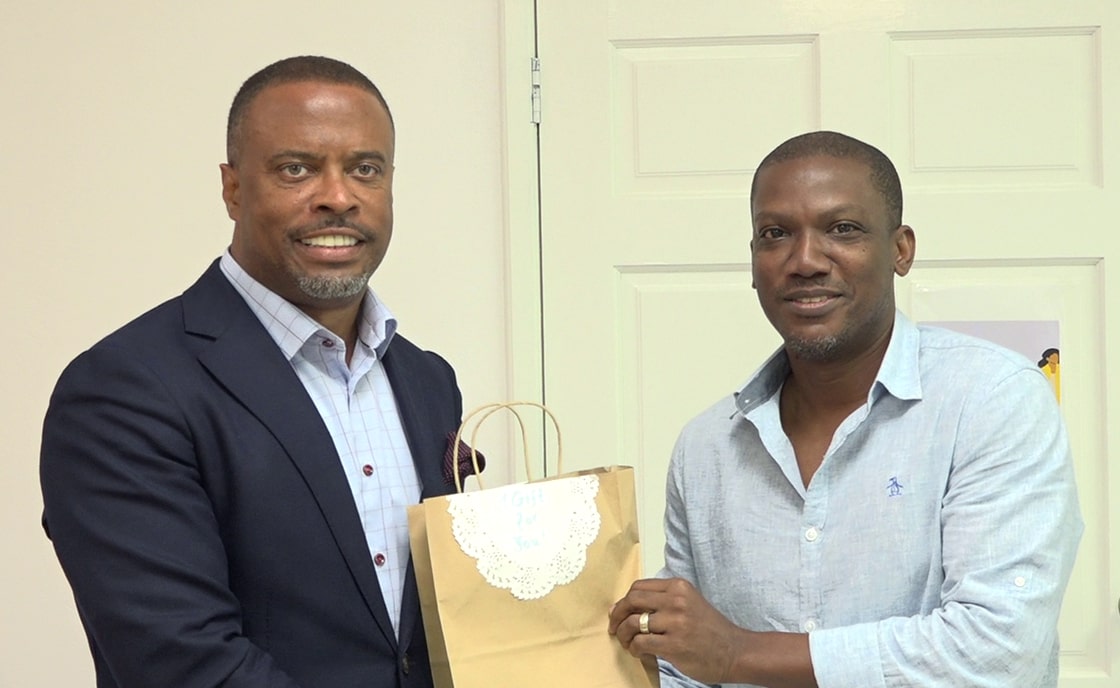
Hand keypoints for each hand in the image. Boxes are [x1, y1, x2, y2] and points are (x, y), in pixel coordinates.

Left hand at [608, 577, 748, 683]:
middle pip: (632, 600)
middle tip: (614, 627)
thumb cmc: (710, 629)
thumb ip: (663, 601)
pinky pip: (641, 642)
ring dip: (624, 634)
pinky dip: (634, 648)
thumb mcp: (690, 603)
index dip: (623, 600)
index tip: (618, 612)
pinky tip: (638, 651)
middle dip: (617, 615)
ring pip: (634, 623)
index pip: (639, 587)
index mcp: (679, 586)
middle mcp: (676, 600)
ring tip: (627, 642)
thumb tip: (626, 606)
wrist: (735, 651)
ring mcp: (676, 622)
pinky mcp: (674, 644)